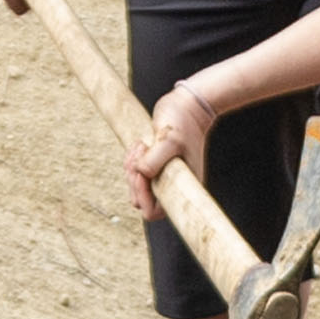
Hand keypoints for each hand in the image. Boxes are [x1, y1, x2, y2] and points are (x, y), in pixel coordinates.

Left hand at [122, 68, 221, 218]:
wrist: (188, 106)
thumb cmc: (183, 122)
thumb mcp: (169, 139)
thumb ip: (154, 160)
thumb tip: (141, 173)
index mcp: (181, 188)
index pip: (152, 212)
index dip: (141, 197)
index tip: (142, 173)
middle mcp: (172, 186)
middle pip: (139, 199)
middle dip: (133, 178)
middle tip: (140, 152)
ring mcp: (162, 177)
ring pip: (135, 185)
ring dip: (131, 166)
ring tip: (142, 145)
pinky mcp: (155, 166)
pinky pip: (135, 172)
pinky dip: (132, 160)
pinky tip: (141, 144)